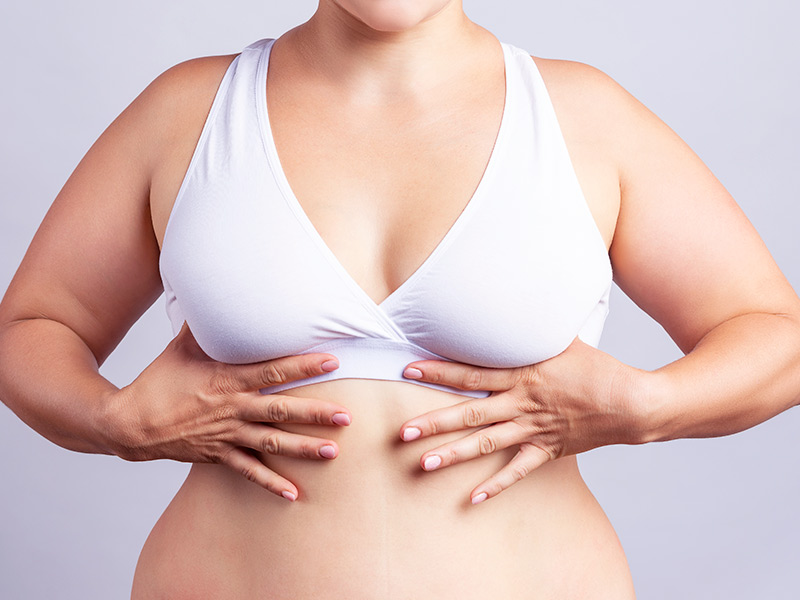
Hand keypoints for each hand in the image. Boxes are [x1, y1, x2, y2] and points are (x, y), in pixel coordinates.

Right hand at [101, 321, 350, 501]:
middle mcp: (232, 408)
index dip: (304, 366)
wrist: (129, 423)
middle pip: (281, 410)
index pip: (273, 371)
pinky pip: (249, 471)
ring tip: (333, 451)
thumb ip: (204, 323)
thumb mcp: (181, 347)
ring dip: (304, 448)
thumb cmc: (158, 381)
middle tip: (346, 416)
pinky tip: (294, 494)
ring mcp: (227, 435)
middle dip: (315, 413)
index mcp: (227, 380)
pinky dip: (271, 483)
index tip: (332, 361)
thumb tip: (214, 290)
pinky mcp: (218, 455)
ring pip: (272, 443)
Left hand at [398, 336, 648, 504]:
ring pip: (486, 444)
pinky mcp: (547, 450)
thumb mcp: (563, 340)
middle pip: (470, 413)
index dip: (439, 371)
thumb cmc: (597, 368)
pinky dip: (495, 485)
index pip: (471, 372)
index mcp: (522, 375)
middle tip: (403, 432)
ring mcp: (533, 430)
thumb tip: (518, 301)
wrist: (631, 403)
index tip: (409, 370)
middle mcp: (521, 404)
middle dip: (435, 422)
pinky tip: (473, 497)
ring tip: (424, 464)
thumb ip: (534, 328)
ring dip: (454, 454)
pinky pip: (517, 471)